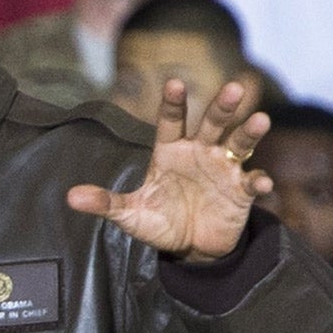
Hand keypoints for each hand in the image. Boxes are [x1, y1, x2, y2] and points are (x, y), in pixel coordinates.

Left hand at [65, 79, 272, 263]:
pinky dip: (258, 181)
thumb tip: (70, 198)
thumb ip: (105, 203)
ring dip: (249, 132)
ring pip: (239, 143)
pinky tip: (261, 182)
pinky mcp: (240, 191)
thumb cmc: (160, 222)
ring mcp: (224, 169)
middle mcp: (200, 152)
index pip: (172, 122)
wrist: (190, 248)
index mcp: (171, 151)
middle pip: (213, 123)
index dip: (174, 104)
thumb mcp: (130, 214)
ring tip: (261, 119)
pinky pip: (251, 182)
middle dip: (222, 106)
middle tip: (233, 88)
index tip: (174, 83)